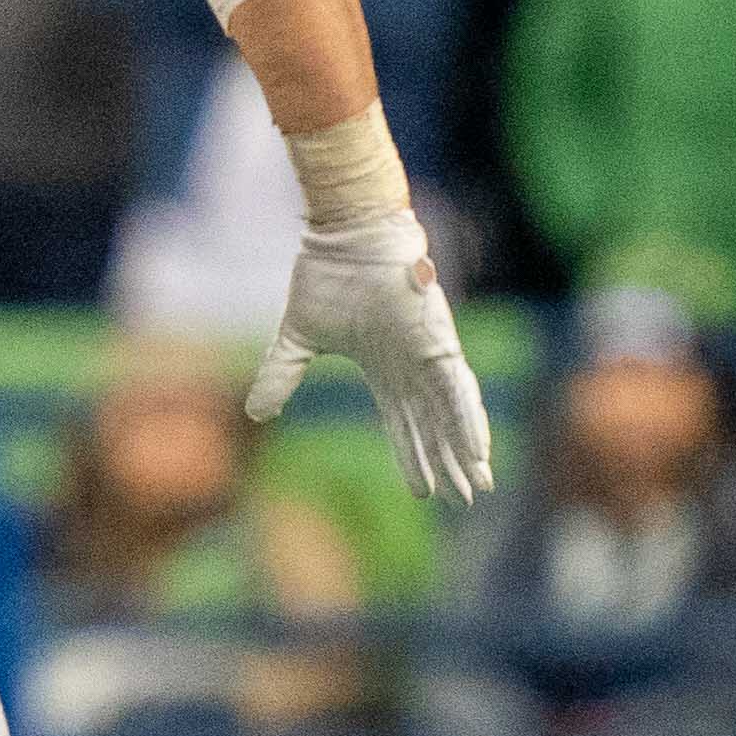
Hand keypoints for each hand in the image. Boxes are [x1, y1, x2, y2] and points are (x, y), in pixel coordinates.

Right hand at [244, 207, 492, 502]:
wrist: (345, 237)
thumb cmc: (326, 276)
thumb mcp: (297, 339)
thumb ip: (281, 376)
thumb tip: (255, 413)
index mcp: (383, 367)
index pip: (402, 422)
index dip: (411, 456)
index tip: (424, 491)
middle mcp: (411, 366)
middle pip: (433, 425)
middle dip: (448, 463)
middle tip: (466, 498)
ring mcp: (428, 356)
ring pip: (452, 413)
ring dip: (465, 450)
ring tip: (480, 483)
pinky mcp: (438, 343)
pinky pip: (458, 391)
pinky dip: (467, 422)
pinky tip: (478, 451)